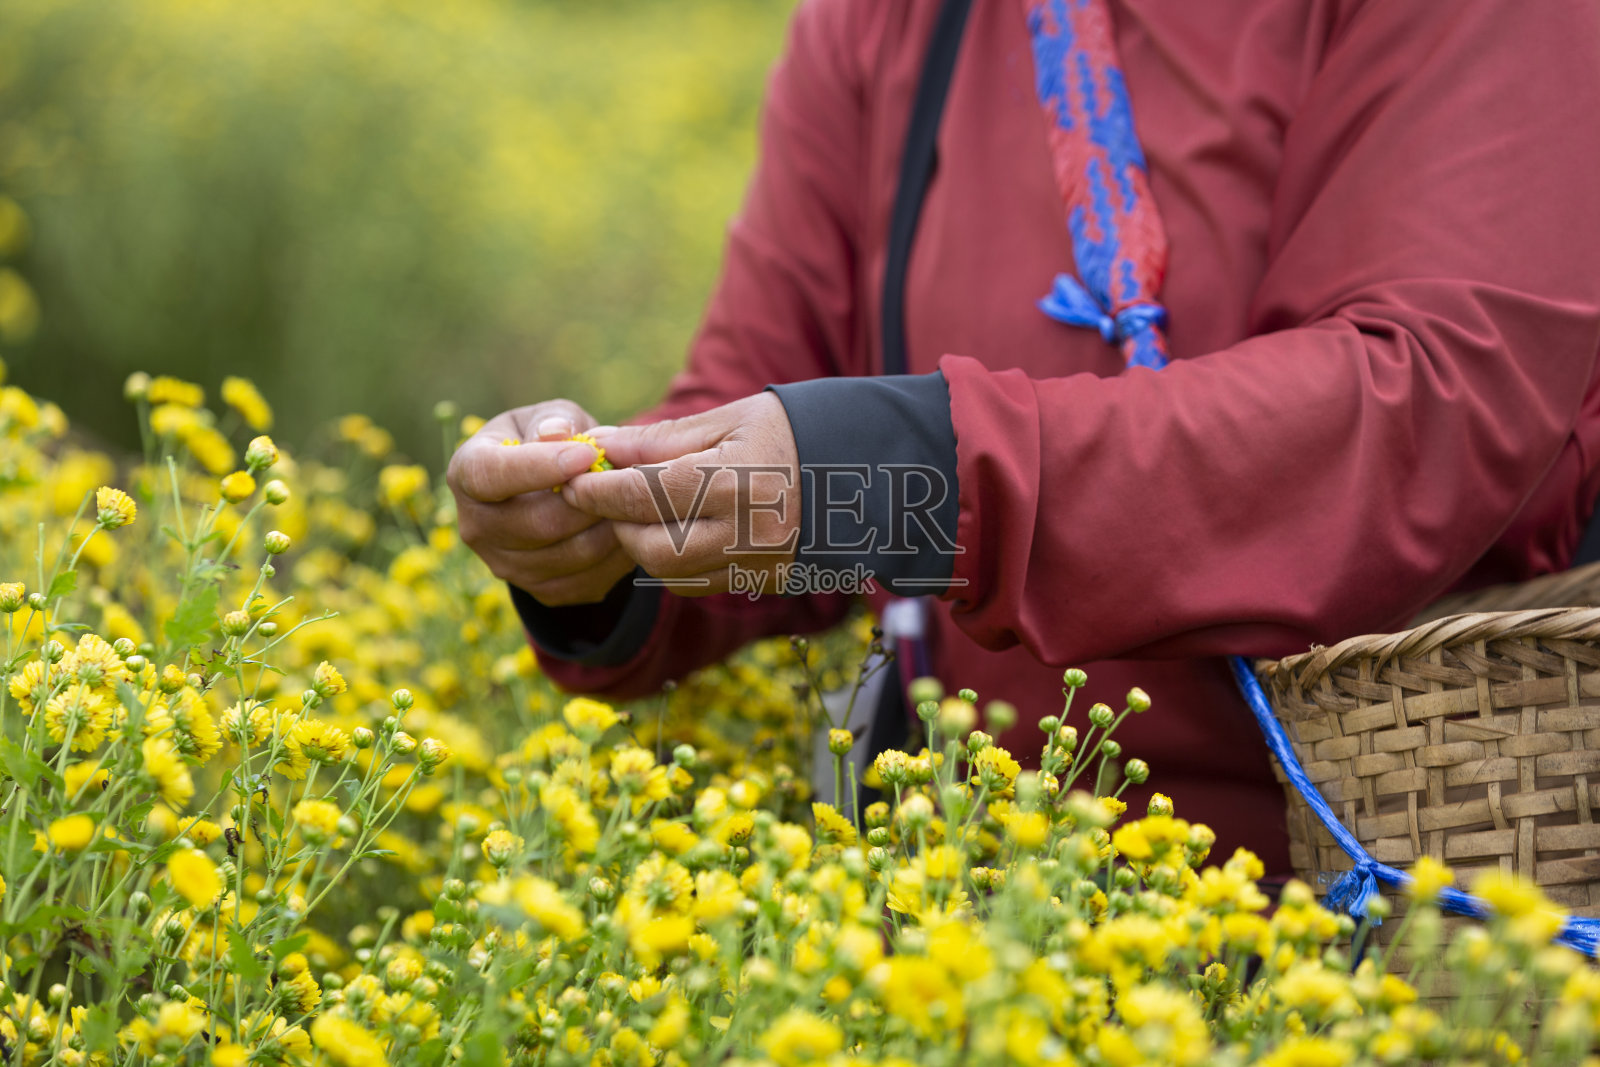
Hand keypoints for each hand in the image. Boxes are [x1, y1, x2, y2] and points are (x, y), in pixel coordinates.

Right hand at [447, 400, 635, 605]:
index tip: (587, 454)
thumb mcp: (548, 416)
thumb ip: (554, 420)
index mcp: (466, 472)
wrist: (546, 491)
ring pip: (572, 554)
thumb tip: (558, 432)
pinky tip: (625, 525)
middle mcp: (475, 525)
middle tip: (626, 477)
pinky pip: (589, 578)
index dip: (539, 467)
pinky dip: (617, 554)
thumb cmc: (546, 440)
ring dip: (611, 525)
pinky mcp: (539, 590)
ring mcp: (505, 565)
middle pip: (539, 523)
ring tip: (630, 498)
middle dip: (591, 499)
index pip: (489, 476)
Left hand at [565, 393, 798, 595]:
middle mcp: (746, 531)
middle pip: (650, 547)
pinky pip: (698, 584)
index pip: (643, 495)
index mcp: (735, 480)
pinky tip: (675, 534)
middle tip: (604, 499)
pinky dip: (673, 564)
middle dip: (617, 524)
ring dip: (642, 547)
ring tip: (638, 515)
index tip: (571, 480)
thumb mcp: (728, 420)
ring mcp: (758, 563)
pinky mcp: (764, 581)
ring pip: (670, 573)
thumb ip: (661, 439)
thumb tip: (602, 447)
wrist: (861, 470)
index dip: (598, 490)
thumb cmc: (789, 431)